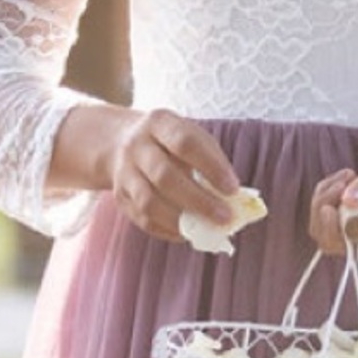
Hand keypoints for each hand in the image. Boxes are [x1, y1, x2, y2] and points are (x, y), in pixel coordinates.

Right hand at [107, 109, 238, 241]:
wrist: (120, 141)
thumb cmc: (172, 143)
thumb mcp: (192, 137)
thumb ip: (213, 163)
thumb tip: (237, 200)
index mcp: (159, 123)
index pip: (185, 143)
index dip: (211, 167)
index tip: (233, 189)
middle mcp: (137, 146)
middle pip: (165, 176)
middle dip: (199, 200)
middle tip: (226, 217)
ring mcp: (124, 172)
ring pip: (149, 202)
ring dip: (182, 220)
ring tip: (208, 229)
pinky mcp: (120, 196)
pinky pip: (143, 219)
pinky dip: (168, 230)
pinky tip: (189, 233)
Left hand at [308, 134, 357, 257]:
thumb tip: (348, 202)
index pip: (353, 246)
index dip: (334, 230)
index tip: (331, 204)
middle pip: (334, 243)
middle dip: (324, 212)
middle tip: (341, 183)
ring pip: (328, 232)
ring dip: (324, 203)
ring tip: (345, 177)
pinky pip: (333, 222)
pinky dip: (329, 200)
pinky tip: (344, 181)